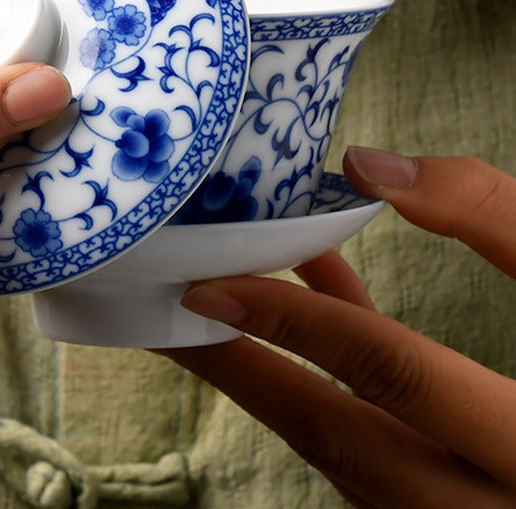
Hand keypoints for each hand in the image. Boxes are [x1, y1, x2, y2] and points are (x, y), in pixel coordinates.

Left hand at [164, 148, 515, 507]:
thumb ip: (494, 219)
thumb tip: (373, 166)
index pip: (390, 374)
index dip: (295, 323)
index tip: (209, 286)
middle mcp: (476, 502)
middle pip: (333, 436)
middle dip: (238, 375)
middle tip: (158, 323)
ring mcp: (455, 508)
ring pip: (344, 446)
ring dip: (275, 375)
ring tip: (214, 309)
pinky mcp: (447, 490)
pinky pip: (375, 433)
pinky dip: (339, 375)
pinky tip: (322, 300)